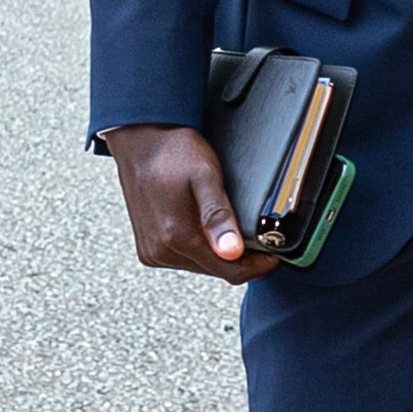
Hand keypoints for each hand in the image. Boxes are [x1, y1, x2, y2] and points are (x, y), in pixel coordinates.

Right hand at [101, 124, 277, 284]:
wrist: (140, 140)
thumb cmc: (172, 151)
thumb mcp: (205, 175)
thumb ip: (218, 215)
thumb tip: (232, 252)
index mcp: (176, 236)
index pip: (230, 272)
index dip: (257, 265)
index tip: (272, 254)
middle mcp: (161, 250)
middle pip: (217, 271)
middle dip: (239, 258)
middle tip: (253, 234)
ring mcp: (152, 252)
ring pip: (201, 267)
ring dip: (218, 253)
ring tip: (226, 224)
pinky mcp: (148, 249)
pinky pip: (184, 260)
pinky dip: (200, 248)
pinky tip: (203, 225)